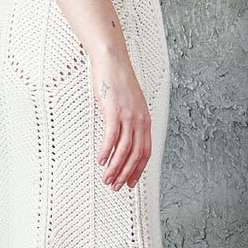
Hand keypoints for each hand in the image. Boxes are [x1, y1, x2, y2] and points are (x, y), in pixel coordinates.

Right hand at [90, 48, 150, 190]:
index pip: (146, 152)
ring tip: (106, 179)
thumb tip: (121, 137)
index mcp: (145, 120)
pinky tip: (101, 160)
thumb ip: (129, 120)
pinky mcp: (114, 111)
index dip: (138, 170)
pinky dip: (107, 151)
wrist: (113, 60)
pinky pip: (112, 137)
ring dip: (115, 168)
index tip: (129, 183)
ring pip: (124, 150)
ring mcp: (128, 116)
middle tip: (115, 187)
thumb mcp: (129, 103)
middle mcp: (140, 120)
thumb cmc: (117, 80)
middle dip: (126, 174)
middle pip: (136, 155)